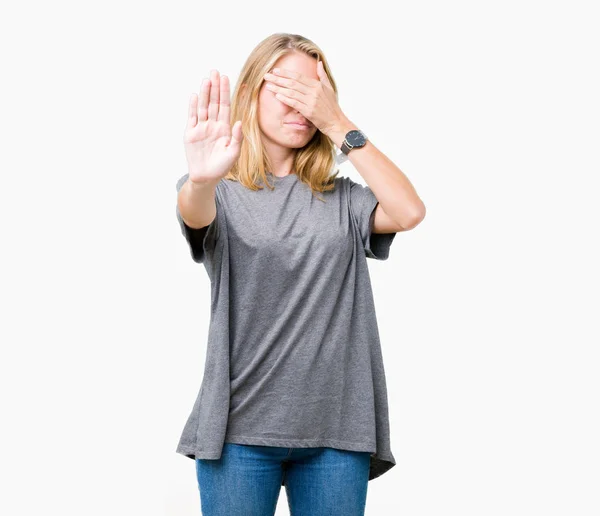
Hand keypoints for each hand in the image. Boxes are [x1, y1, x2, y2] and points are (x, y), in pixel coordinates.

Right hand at [184, 69, 243, 183]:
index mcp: (225, 128)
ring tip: (206, 80)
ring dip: (204, 94)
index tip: (225, 78)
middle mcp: (213, 125)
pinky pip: (192, 117)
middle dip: (215, 87)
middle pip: (213, 102)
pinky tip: (194, 95)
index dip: (225, 92)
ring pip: (203, 107)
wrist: (206, 178)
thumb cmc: (222, 167)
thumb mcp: (233, 153)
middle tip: (215, 72)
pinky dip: (192, 106)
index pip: (225, 106)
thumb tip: (239, 122)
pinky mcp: (190, 134)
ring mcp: (201, 128)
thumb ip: (237, 138)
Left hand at [263, 61, 347, 135]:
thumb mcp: (329, 88)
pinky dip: (285, 99)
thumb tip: (318, 63)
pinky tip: (277, 96)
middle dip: (278, 79)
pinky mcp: (309, 111)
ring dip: (279, 88)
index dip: (286, 73)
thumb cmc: (332, 106)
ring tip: (269, 86)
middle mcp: (314, 91)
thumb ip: (322, 75)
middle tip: (267, 76)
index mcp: (317, 85)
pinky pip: (295, 103)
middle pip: (292, 83)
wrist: (336, 122)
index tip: (275, 70)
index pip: (298, 76)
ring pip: (292, 92)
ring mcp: (311, 101)